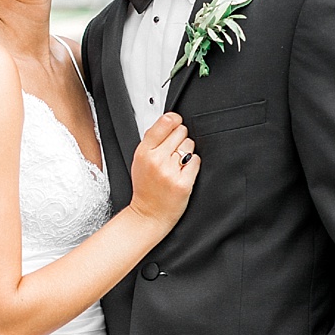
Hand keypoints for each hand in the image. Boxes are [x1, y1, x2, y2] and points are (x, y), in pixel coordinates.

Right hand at [127, 111, 199, 233]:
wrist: (148, 215)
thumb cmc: (146, 188)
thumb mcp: (139, 161)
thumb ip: (151, 142)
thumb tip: (168, 121)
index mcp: (143, 152)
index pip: (165, 122)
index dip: (174, 120)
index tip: (176, 122)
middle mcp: (156, 160)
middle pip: (181, 132)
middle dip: (180, 139)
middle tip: (174, 152)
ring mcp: (170, 171)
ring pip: (190, 145)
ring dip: (187, 153)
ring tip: (176, 165)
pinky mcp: (183, 182)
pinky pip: (196, 161)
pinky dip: (192, 166)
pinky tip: (183, 173)